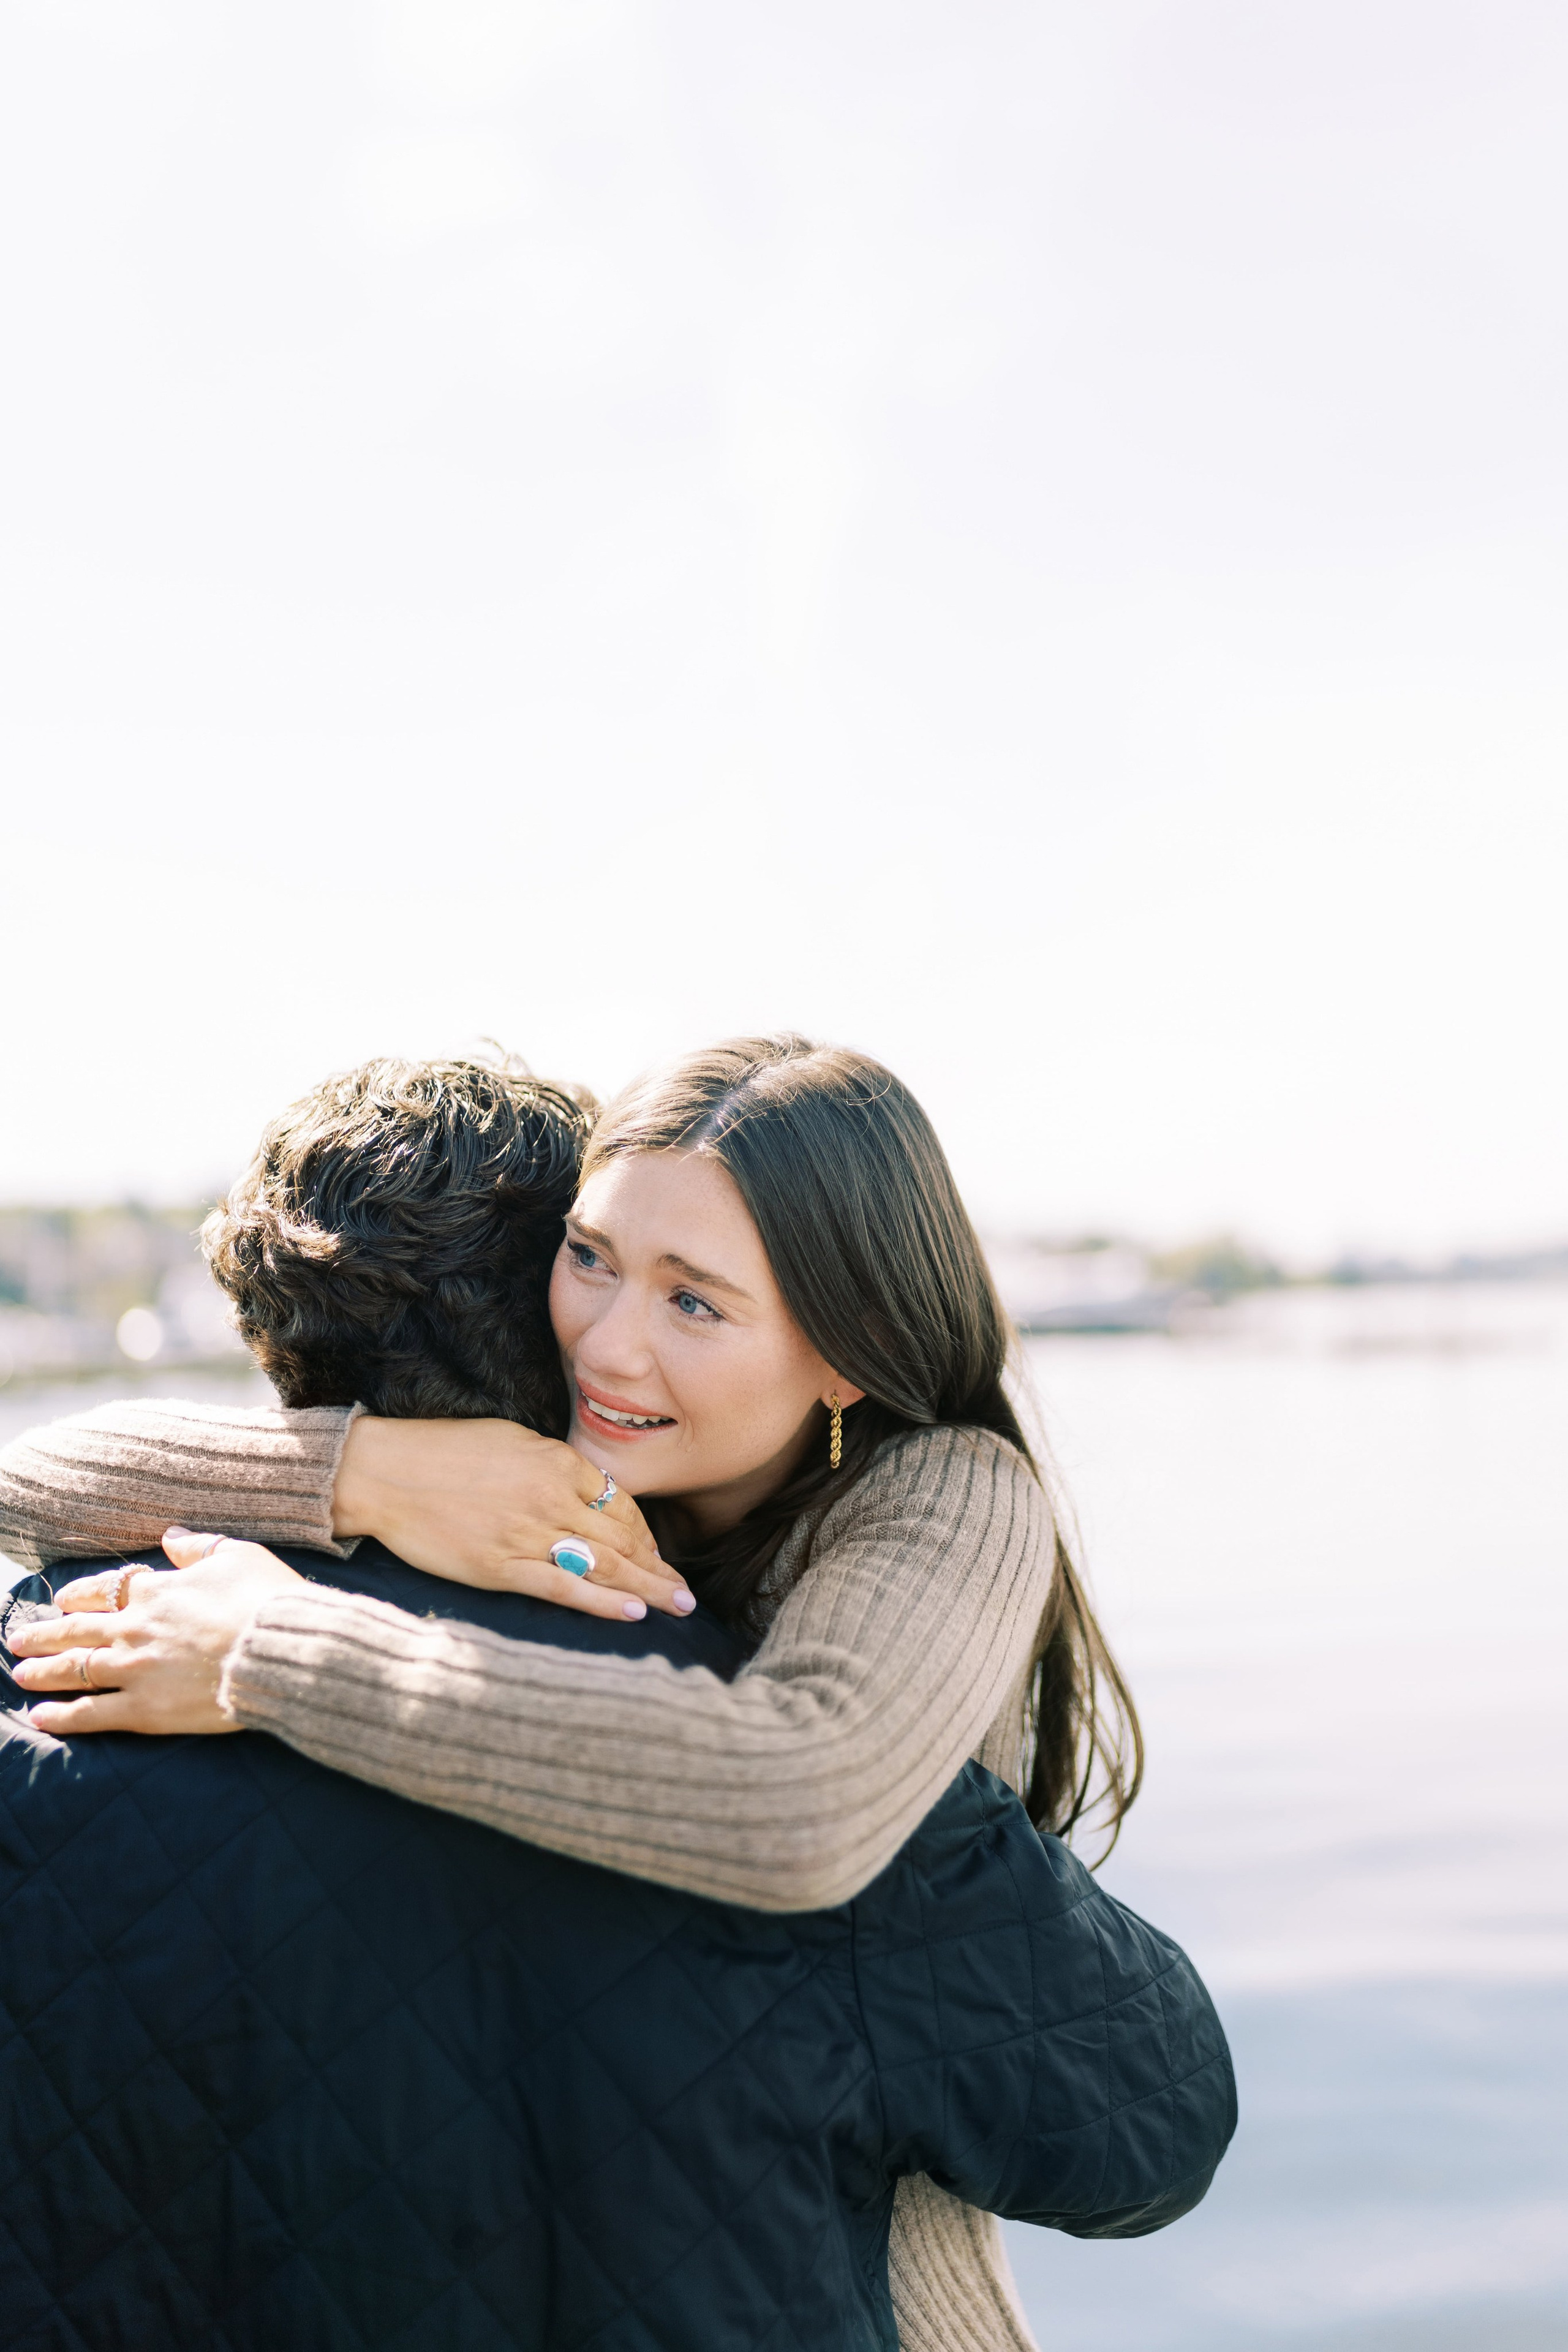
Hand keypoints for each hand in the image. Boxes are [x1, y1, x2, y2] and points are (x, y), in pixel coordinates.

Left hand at [8, 1532, 305, 1735]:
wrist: (276, 1649)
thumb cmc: (265, 1598)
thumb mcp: (238, 1555)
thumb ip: (199, 1546)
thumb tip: (170, 1535)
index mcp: (157, 1590)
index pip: (106, 1590)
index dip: (79, 1594)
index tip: (61, 1600)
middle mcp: (135, 1627)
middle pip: (77, 1630)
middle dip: (44, 1635)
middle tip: (17, 1640)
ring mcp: (134, 1669)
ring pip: (74, 1670)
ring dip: (42, 1672)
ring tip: (19, 1675)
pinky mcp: (142, 1710)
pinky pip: (91, 1713)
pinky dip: (62, 1716)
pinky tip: (40, 1718)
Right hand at [331, 1417, 694, 1622]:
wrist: (384, 1472)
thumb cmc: (443, 1451)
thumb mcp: (512, 1440)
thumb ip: (555, 1466)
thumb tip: (589, 1491)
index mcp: (557, 1462)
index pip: (621, 1505)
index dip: (646, 1535)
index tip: (659, 1555)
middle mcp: (552, 1498)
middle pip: (622, 1540)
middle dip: (659, 1569)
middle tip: (685, 1593)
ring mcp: (527, 1534)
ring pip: (603, 1566)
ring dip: (647, 1589)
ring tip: (676, 1607)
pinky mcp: (500, 1567)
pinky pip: (562, 1589)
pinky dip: (601, 1603)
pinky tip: (632, 1614)